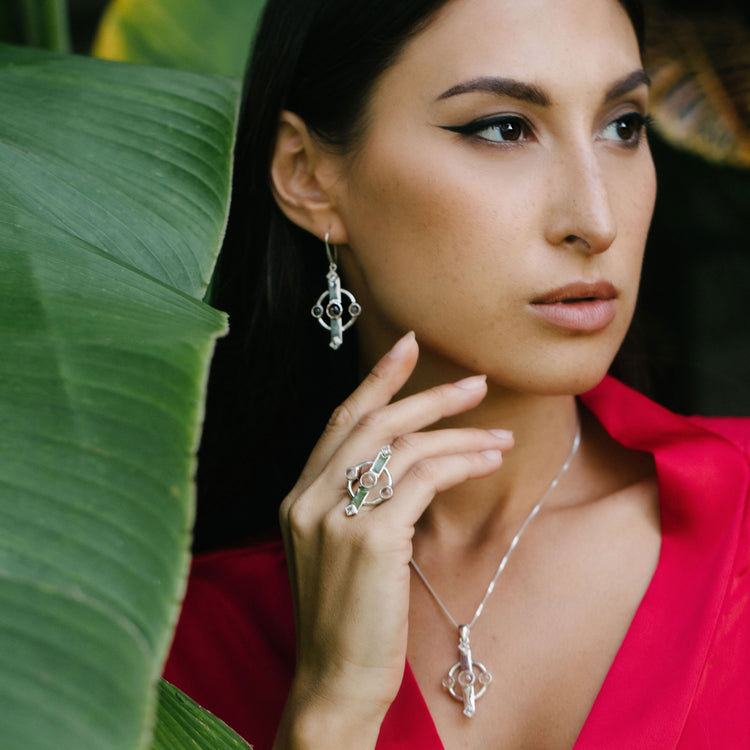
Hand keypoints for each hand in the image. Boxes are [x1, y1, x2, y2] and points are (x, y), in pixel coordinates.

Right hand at [275, 332, 512, 747]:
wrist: (335, 680)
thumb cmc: (346, 617)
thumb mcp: (334, 549)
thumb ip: (352, 502)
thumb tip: (404, 463)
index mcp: (299, 496)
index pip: (340, 420)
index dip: (376, 380)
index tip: (407, 347)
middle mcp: (310, 497)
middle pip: (376, 423)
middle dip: (428, 395)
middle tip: (474, 383)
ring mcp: (336, 516)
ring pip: (406, 447)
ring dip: (459, 434)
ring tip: (498, 435)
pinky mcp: (371, 537)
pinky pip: (423, 479)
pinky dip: (460, 463)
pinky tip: (488, 461)